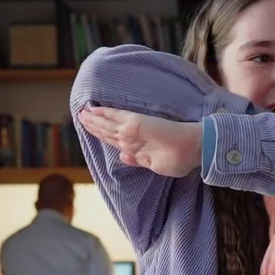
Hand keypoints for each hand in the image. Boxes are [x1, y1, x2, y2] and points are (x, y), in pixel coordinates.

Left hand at [78, 105, 202, 177]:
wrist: (193, 148)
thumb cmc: (180, 158)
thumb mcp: (155, 164)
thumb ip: (138, 160)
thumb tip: (123, 157)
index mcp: (136, 146)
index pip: (113, 139)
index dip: (101, 133)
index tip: (90, 128)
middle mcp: (132, 136)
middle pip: (106, 130)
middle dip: (92, 124)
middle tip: (80, 116)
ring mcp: (132, 129)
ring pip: (106, 125)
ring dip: (92, 120)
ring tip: (81, 114)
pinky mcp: (136, 123)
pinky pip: (115, 116)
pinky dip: (103, 113)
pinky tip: (93, 109)